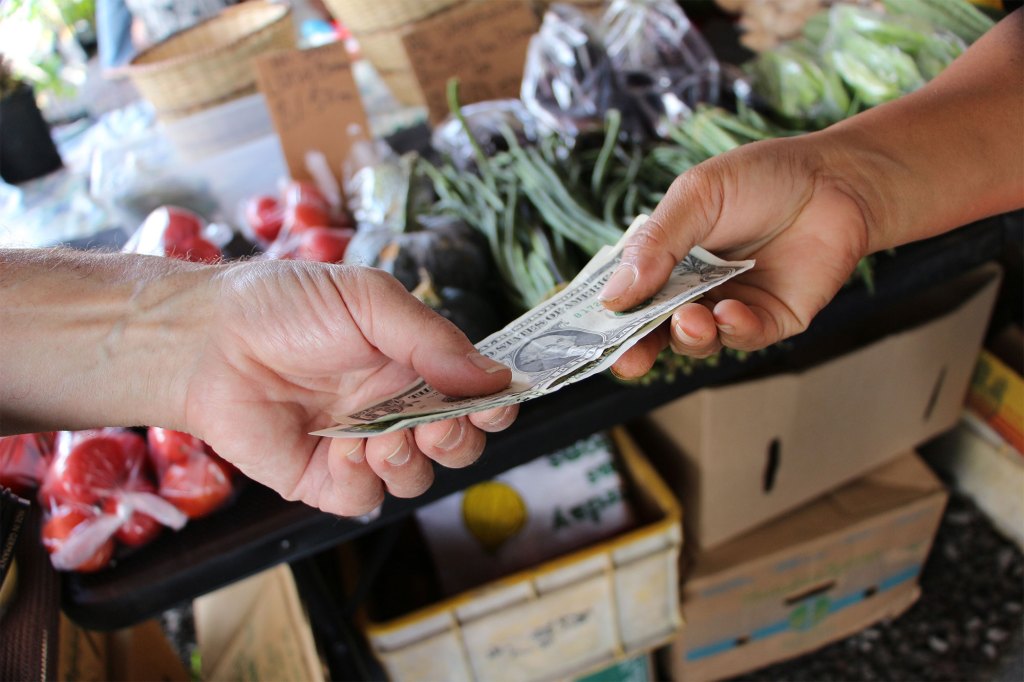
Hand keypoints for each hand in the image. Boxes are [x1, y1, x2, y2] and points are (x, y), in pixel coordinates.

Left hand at [181, 261, 516, 515]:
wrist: (206, 341)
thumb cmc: (283, 306)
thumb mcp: (366, 301)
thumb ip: (431, 338)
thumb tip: (494, 375)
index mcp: (413, 362)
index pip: (474, 395)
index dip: (492, 406)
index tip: (491, 406)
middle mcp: (393, 406)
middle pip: (457, 445)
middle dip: (457, 441)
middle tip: (434, 425)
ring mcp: (359, 445)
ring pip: (416, 478)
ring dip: (408, 462)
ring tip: (379, 436)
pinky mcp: (321, 479)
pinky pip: (364, 500)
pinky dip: (361, 482)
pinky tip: (337, 450)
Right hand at [600, 134, 870, 376]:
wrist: (837, 179)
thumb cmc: (762, 178)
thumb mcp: (696, 197)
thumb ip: (656, 245)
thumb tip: (613, 296)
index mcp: (665, 258)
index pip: (626, 296)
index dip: (606, 319)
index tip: (587, 337)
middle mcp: (692, 288)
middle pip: (654, 331)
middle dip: (638, 350)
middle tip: (629, 359)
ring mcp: (729, 306)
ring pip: (696, 341)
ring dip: (689, 336)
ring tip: (692, 317)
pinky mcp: (770, 320)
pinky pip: (743, 337)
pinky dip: (733, 330)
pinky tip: (730, 312)